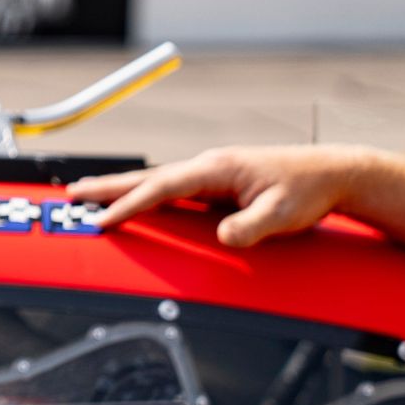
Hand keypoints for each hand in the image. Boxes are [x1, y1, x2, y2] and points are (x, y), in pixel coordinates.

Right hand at [69, 144, 372, 247]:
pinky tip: (134, 204)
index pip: (162, 188)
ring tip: (89, 197)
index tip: (104, 219)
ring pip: (156, 182)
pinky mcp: (216, 183)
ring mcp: (210, 173)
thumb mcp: (283, 215)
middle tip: (72, 195)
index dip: (130, 205)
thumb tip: (221, 238)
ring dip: (121, 189)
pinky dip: (145, 195)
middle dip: (107, 187)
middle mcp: (207, 166)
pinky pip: (171, 190)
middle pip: (147, 178)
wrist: (333, 173)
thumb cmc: (308, 191)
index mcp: (216, 168)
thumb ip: (250, 227)